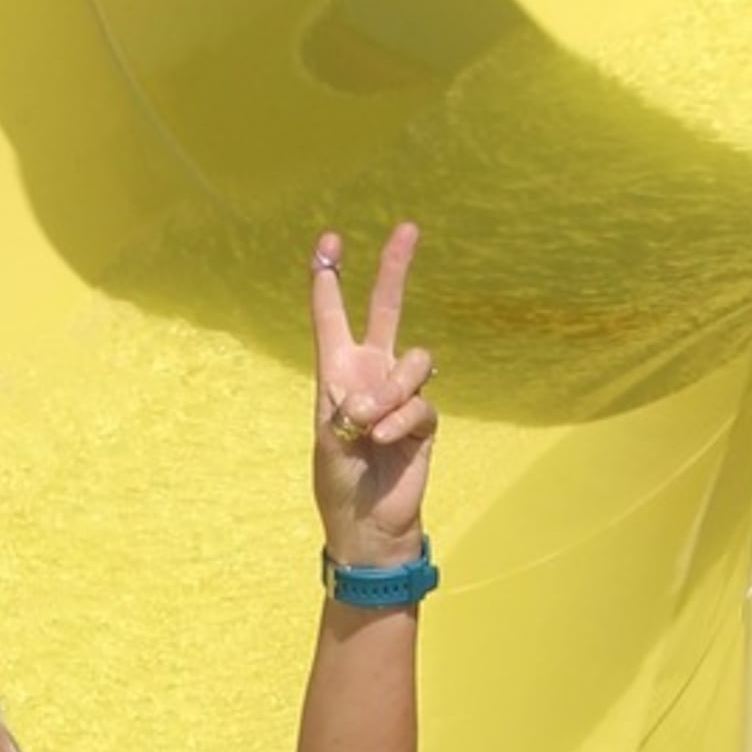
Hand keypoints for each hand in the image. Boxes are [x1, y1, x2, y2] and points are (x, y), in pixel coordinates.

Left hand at [311, 223, 434, 569]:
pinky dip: (400, 421)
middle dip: (394, 269)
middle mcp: (372, 373)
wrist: (367, 523)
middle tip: (407, 227)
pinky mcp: (424, 419)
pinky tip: (385, 441)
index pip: (333, 317)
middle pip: (386, 310)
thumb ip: (350, 406)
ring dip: (390, 393)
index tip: (328, 242)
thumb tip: (378, 392)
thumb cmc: (338, 482)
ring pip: (412, 361)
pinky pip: (420, 403)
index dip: (329, 279)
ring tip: (369, 425)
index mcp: (337, 372)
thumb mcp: (327, 438)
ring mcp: (402, 394)